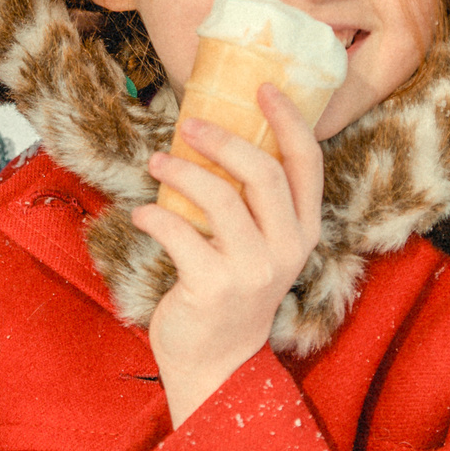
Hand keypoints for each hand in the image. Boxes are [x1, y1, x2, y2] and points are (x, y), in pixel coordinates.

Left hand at [129, 84, 323, 424]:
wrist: (215, 364)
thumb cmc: (230, 292)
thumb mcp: (257, 246)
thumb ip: (252, 203)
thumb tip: (214, 135)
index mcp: (304, 231)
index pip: (308, 163)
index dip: (288, 119)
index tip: (261, 86)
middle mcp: (287, 248)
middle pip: (262, 172)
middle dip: (221, 138)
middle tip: (187, 124)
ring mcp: (253, 269)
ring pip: (218, 196)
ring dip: (180, 170)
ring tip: (157, 161)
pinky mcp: (213, 285)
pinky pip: (178, 230)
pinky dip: (153, 214)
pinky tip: (141, 214)